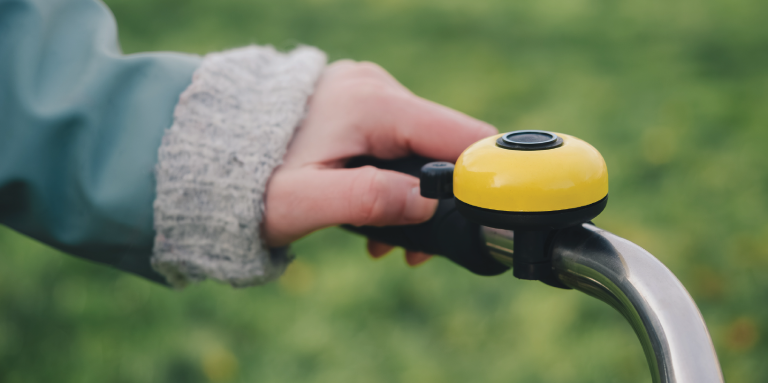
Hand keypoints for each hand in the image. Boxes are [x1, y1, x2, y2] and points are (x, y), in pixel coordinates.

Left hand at [262, 60, 495, 264]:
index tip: (479, 220)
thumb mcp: (305, 203)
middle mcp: (376, 86)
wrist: (203, 155)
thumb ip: (371, 201)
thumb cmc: (248, 183)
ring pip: (420, 143)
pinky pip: (395, 138)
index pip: (461, 133)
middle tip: (414, 248)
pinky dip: (393, 177)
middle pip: (444, 141)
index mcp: (372, 104)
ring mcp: (366, 90)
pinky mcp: (356, 102)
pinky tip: (370, 209)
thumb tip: (431, 204)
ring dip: (414, 194)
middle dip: (441, 197)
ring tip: (384, 241)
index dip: (481, 176)